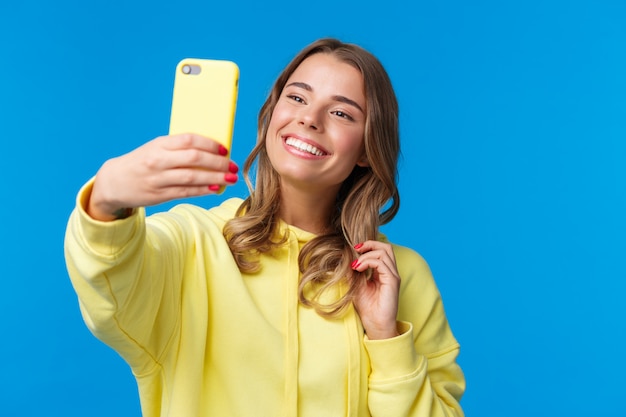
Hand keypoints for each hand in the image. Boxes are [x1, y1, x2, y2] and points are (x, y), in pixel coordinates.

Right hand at [87, 133, 237, 220]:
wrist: (114, 182)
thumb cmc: (143, 161)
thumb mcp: (156, 148)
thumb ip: (179, 148)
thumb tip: (211, 151)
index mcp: (159, 144)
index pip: (189, 140)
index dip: (210, 144)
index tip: (225, 150)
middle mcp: (159, 161)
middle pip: (194, 159)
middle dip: (217, 163)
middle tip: (233, 166)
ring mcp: (159, 179)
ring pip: (192, 177)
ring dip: (215, 178)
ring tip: (231, 178)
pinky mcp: (159, 195)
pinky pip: (186, 192)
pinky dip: (203, 190)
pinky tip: (216, 188)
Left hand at [351, 241, 400, 339]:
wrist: (376, 325)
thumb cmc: (368, 309)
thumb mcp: (356, 286)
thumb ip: (353, 272)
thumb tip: (345, 259)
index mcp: (383, 272)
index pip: (380, 251)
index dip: (367, 246)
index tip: (353, 250)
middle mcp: (390, 272)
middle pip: (386, 247)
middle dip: (370, 244)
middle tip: (356, 249)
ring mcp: (393, 276)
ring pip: (384, 252)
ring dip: (366, 255)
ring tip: (355, 265)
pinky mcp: (392, 281)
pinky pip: (382, 263)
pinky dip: (368, 262)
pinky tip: (358, 268)